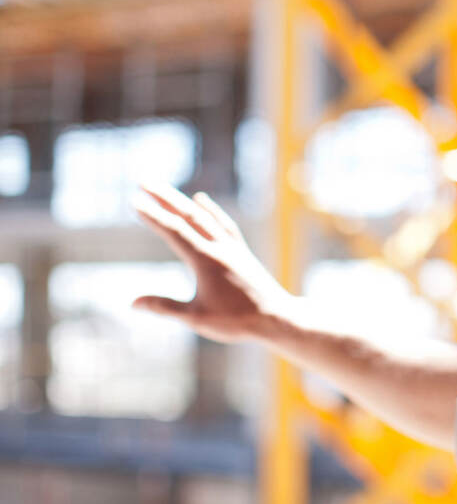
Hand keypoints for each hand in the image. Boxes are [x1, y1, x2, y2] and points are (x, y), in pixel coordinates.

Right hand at [133, 183, 294, 343]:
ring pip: (205, 217)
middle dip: (164, 198)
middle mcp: (220, 248)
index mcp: (206, 261)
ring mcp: (232, 247)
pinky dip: (210, 210)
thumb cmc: (236, 321)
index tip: (135, 201)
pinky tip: (202, 201)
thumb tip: (132, 303)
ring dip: (183, 201)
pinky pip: (223, 223)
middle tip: (143, 181)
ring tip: (165, 189)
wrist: (277, 318)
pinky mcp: (241, 251)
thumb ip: (165, 308)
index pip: (174, 232)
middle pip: (189, 216)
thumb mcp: (196, 318)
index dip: (153, 216)